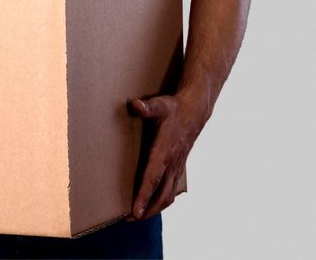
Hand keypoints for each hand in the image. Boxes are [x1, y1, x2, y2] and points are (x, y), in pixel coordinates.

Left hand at [124, 93, 206, 220]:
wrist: (194, 112)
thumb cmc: (174, 109)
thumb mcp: (160, 105)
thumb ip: (147, 107)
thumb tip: (136, 105)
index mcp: (165, 150)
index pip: (153, 178)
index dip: (144, 196)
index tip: (135, 211)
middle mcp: (172, 163)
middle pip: (161, 194)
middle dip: (147, 209)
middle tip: (129, 218)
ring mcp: (177, 167)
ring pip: (168, 195)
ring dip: (154, 208)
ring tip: (138, 216)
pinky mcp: (178, 167)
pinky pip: (171, 189)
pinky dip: (162, 200)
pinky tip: (153, 204)